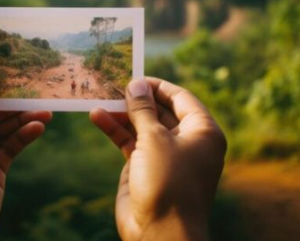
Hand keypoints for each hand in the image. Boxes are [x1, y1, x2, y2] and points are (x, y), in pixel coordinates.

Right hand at [90, 78, 225, 240]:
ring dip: (122, 112)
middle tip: (112, 84)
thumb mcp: (155, 139)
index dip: (157, 85)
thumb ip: (143, 109)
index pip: (180, 97)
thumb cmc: (168, 182)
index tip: (134, 75)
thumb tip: (135, 83)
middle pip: (159, 109)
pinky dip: (115, 130)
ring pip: (142, 125)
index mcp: (202, 131)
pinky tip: (97, 117)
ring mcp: (164, 154)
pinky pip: (130, 141)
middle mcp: (186, 140)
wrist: (160, 233)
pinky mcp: (145, 166)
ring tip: (100, 97)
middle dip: (136, 98)